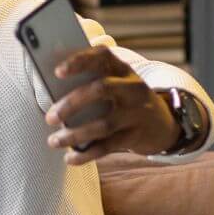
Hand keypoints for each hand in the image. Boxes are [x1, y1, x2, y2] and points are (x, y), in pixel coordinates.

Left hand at [43, 46, 179, 164]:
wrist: (163, 124)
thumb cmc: (125, 101)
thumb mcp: (117, 84)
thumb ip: (92, 83)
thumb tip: (52, 93)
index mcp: (123, 70)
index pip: (102, 56)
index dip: (80, 61)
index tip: (57, 71)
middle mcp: (133, 88)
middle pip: (101, 89)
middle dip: (72, 103)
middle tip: (50, 117)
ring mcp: (137, 113)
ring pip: (103, 124)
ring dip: (75, 134)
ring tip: (53, 141)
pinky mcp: (137, 136)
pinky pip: (108, 146)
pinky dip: (86, 154)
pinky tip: (70, 158)